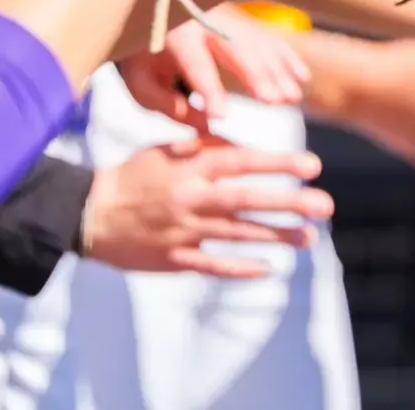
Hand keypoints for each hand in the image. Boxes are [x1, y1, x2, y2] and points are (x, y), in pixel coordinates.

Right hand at [80, 135, 333, 279]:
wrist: (88, 214)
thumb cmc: (135, 175)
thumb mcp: (168, 149)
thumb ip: (207, 147)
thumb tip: (246, 146)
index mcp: (191, 168)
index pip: (243, 162)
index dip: (280, 163)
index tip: (314, 166)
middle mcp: (191, 198)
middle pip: (247, 200)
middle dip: (289, 203)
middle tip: (325, 206)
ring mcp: (184, 231)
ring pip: (238, 235)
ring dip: (276, 236)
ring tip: (309, 238)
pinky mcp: (174, 259)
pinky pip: (213, 264)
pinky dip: (241, 267)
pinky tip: (268, 268)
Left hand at [117, 4, 313, 130]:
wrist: (149, 13)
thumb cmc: (143, 59)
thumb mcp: (142, 87)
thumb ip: (169, 107)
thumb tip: (208, 124)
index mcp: (174, 36)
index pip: (195, 65)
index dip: (209, 90)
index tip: (220, 115)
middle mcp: (204, 21)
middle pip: (236, 47)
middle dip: (256, 75)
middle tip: (274, 102)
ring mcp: (228, 17)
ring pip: (259, 43)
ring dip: (278, 71)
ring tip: (292, 99)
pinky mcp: (243, 21)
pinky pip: (270, 37)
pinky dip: (287, 57)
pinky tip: (302, 78)